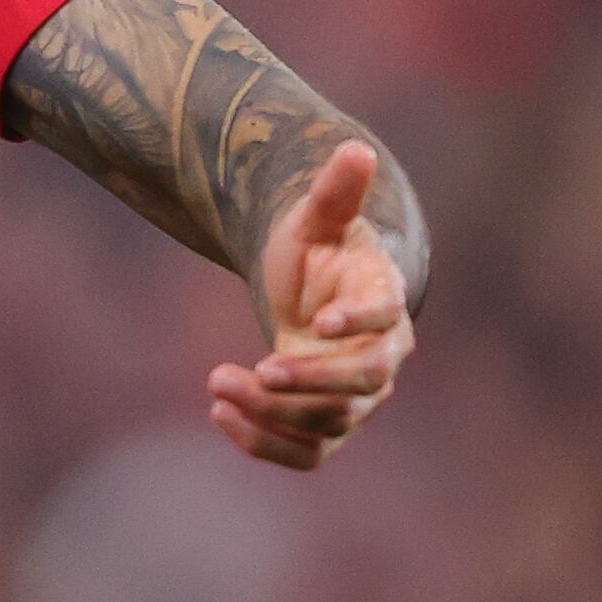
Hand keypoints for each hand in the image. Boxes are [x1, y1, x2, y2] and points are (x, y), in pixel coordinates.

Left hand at [208, 139, 414, 470]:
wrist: (316, 296)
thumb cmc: (319, 253)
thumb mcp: (319, 219)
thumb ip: (335, 191)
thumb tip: (355, 148)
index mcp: (385, 303)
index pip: (386, 319)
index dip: (360, 322)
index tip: (320, 320)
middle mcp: (381, 357)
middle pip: (363, 384)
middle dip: (311, 381)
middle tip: (256, 369)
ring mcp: (356, 398)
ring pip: (330, 423)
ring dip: (273, 412)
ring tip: (216, 382)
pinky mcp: (325, 425)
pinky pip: (307, 453)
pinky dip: (265, 444)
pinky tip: (219, 414)